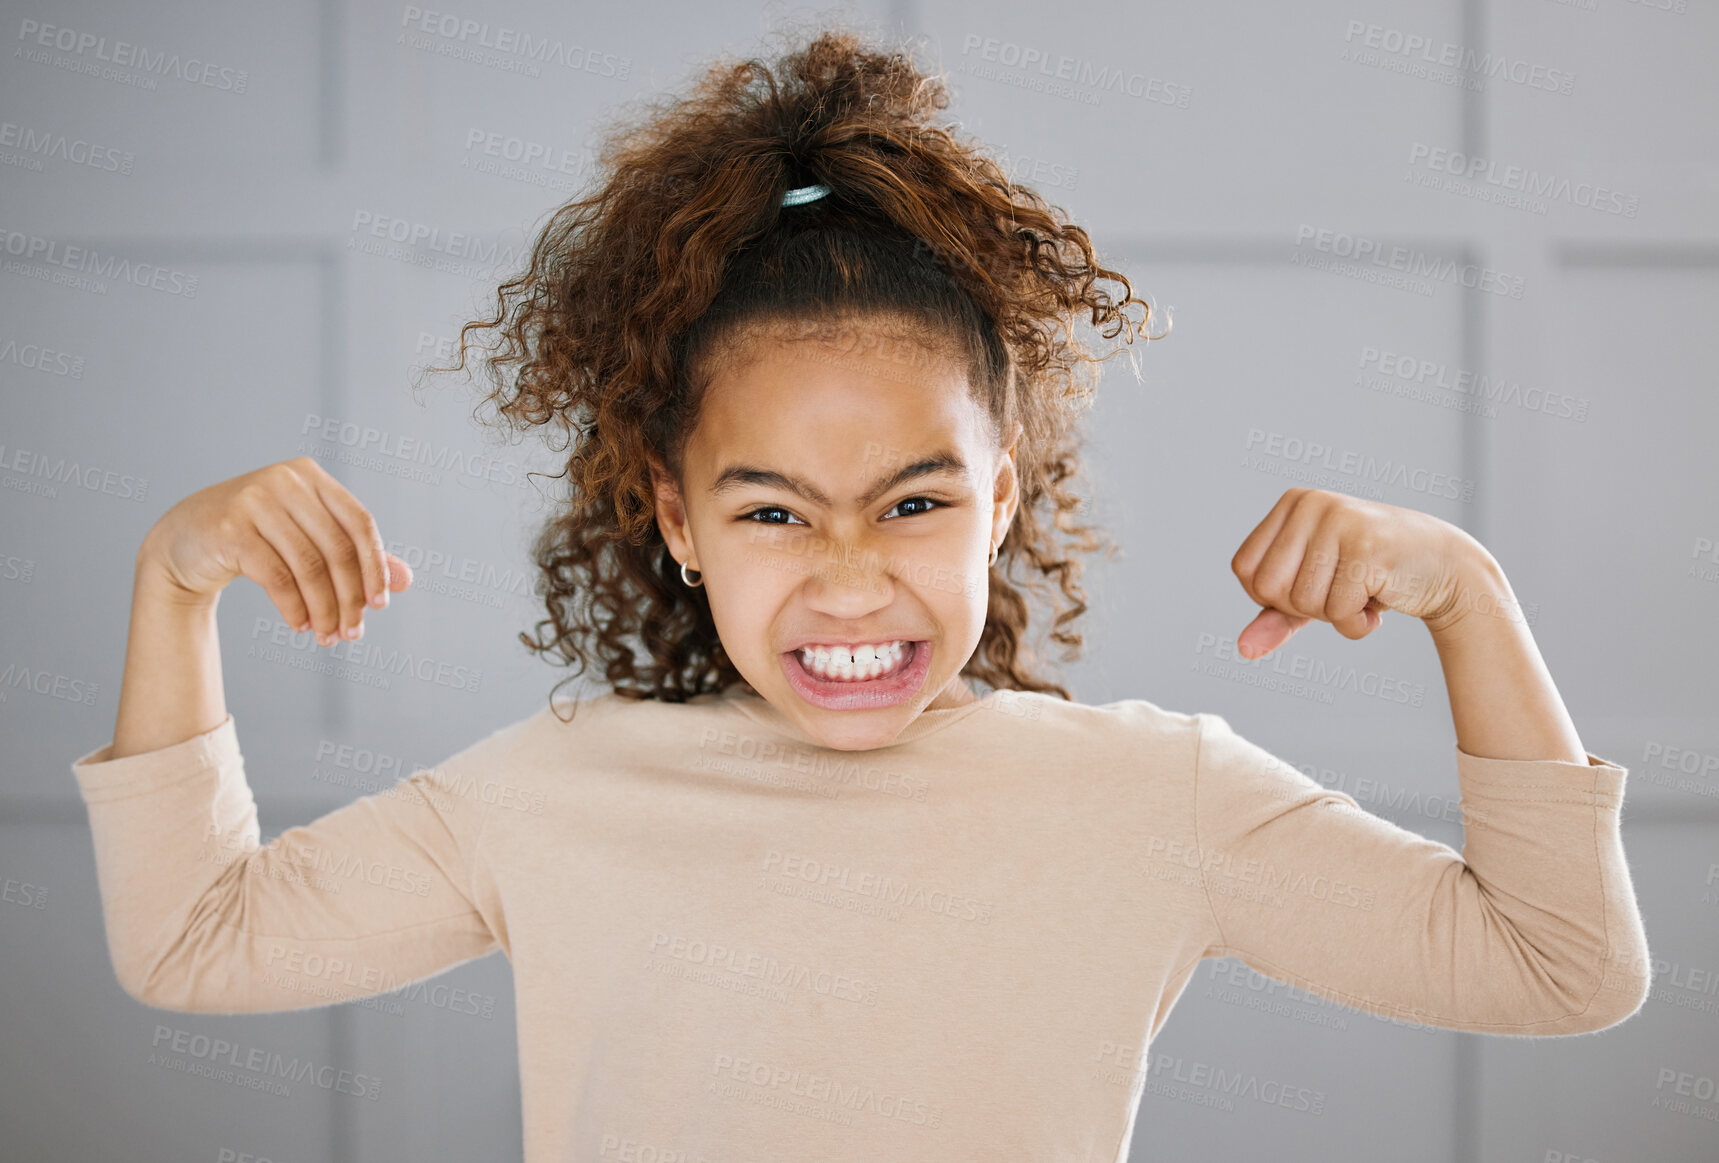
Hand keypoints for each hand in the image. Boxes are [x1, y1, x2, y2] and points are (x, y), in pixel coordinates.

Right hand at [138, 456, 413, 645]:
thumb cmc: (257, 539)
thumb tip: (406, 580)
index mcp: (311, 477)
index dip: (375, 566)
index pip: (359, 523)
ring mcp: (254, 501)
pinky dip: (294, 608)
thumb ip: (356, 556)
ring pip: (308, 566)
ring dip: (323, 609)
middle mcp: (284, 481)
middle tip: (353, 633)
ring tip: (328, 637)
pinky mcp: (229, 529)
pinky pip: (276, 577)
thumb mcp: (307, 539)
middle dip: (350, 597)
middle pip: (337, 549)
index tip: (380, 605)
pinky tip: (299, 625)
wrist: (183, 540)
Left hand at [1229, 488, 1493, 659]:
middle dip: (1304, 607)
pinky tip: (1379, 601)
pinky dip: (1356, 624)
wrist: (1446, 567)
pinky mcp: (1368, 548)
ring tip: (1362, 592)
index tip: (1315, 584)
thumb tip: (1243, 649)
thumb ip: (1275, 616)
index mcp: (1293, 503)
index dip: (1274, 595)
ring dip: (1334, 616)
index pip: (1244, 570)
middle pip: (1267, 588)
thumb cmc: (1372, 575)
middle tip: (1341, 590)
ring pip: (1302, 602)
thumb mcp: (1315, 590)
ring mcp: (1340, 522)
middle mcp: (1312, 504)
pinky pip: (1337, 612)